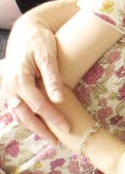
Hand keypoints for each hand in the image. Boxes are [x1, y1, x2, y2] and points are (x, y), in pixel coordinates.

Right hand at [1, 15, 67, 139]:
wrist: (26, 31)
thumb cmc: (40, 40)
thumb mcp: (48, 55)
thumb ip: (53, 77)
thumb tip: (58, 99)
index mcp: (19, 78)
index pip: (38, 105)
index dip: (53, 118)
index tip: (68, 129)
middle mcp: (10, 87)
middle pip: (25, 115)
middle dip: (42, 130)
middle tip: (59, 142)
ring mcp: (8, 89)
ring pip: (19, 115)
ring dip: (33, 128)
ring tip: (51, 138)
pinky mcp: (11, 89)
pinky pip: (17, 109)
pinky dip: (27, 120)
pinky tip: (40, 126)